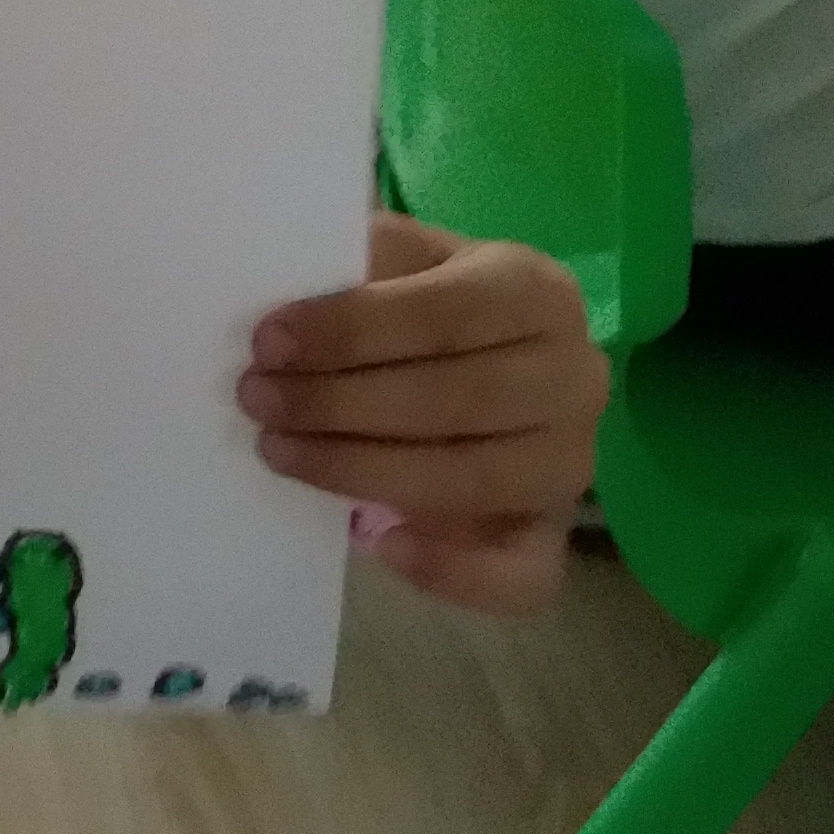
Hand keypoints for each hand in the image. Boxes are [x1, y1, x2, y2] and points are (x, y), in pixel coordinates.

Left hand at [240, 210, 604, 614]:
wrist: (491, 362)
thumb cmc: (427, 304)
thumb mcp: (403, 261)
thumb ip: (363, 261)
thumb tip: (285, 271)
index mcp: (536, 291)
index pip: (447, 313)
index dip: (353, 330)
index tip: (269, 342)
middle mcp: (574, 375)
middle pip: (457, 399)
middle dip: (343, 402)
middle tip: (259, 399)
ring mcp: (571, 460)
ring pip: (473, 479)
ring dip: (363, 471)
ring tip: (280, 451)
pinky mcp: (556, 532)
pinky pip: (521, 572)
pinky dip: (451, 570)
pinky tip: (379, 545)